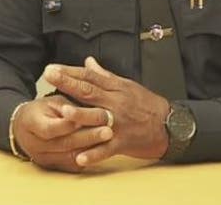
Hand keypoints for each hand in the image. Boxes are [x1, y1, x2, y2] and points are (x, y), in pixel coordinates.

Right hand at [11, 94, 113, 172]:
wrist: (23, 129)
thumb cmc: (42, 110)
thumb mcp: (51, 102)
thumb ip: (68, 107)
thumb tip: (90, 108)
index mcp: (30, 123)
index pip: (51, 127)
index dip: (70, 123)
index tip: (89, 115)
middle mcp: (34, 145)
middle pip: (64, 143)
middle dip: (88, 136)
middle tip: (108, 130)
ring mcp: (44, 158)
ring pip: (71, 156)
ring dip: (93, 148)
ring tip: (110, 137)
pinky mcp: (53, 167)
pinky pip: (74, 165)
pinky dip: (89, 156)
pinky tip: (103, 148)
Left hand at [44, 56, 170, 166]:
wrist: (171, 125)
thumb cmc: (146, 104)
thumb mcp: (127, 86)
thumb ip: (104, 76)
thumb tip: (88, 61)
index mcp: (116, 88)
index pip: (90, 77)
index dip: (70, 71)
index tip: (52, 68)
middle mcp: (116, 103)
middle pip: (90, 92)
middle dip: (68, 83)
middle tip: (49, 75)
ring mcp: (119, 124)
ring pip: (98, 119)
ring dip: (80, 116)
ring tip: (63, 112)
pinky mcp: (123, 142)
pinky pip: (107, 149)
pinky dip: (93, 154)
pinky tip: (79, 157)